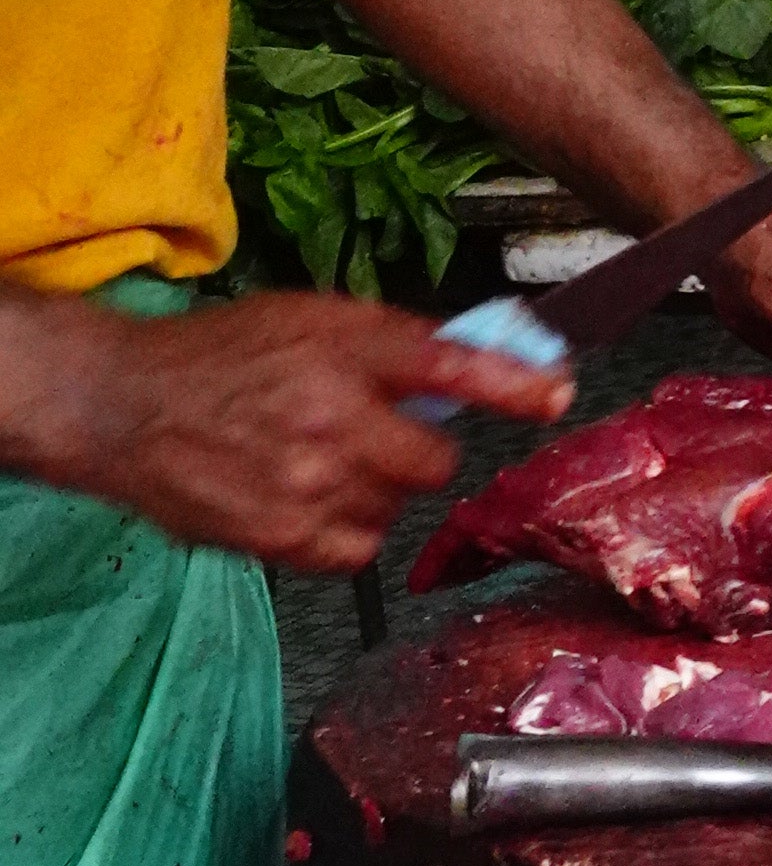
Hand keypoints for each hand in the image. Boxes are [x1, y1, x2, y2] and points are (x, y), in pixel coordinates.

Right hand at [0, 291, 567, 572]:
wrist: (121, 405)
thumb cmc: (219, 356)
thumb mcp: (311, 318)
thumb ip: (397, 341)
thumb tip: (488, 360)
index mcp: (345, 348)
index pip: (453, 367)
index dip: (515, 385)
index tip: (556, 395)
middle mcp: (332, 415)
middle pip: (436, 459)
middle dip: (415, 448)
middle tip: (369, 432)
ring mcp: (308, 482)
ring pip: (398, 505)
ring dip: (376, 489)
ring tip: (317, 460)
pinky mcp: (283, 537)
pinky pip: (359, 547)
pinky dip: (346, 529)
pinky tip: (305, 497)